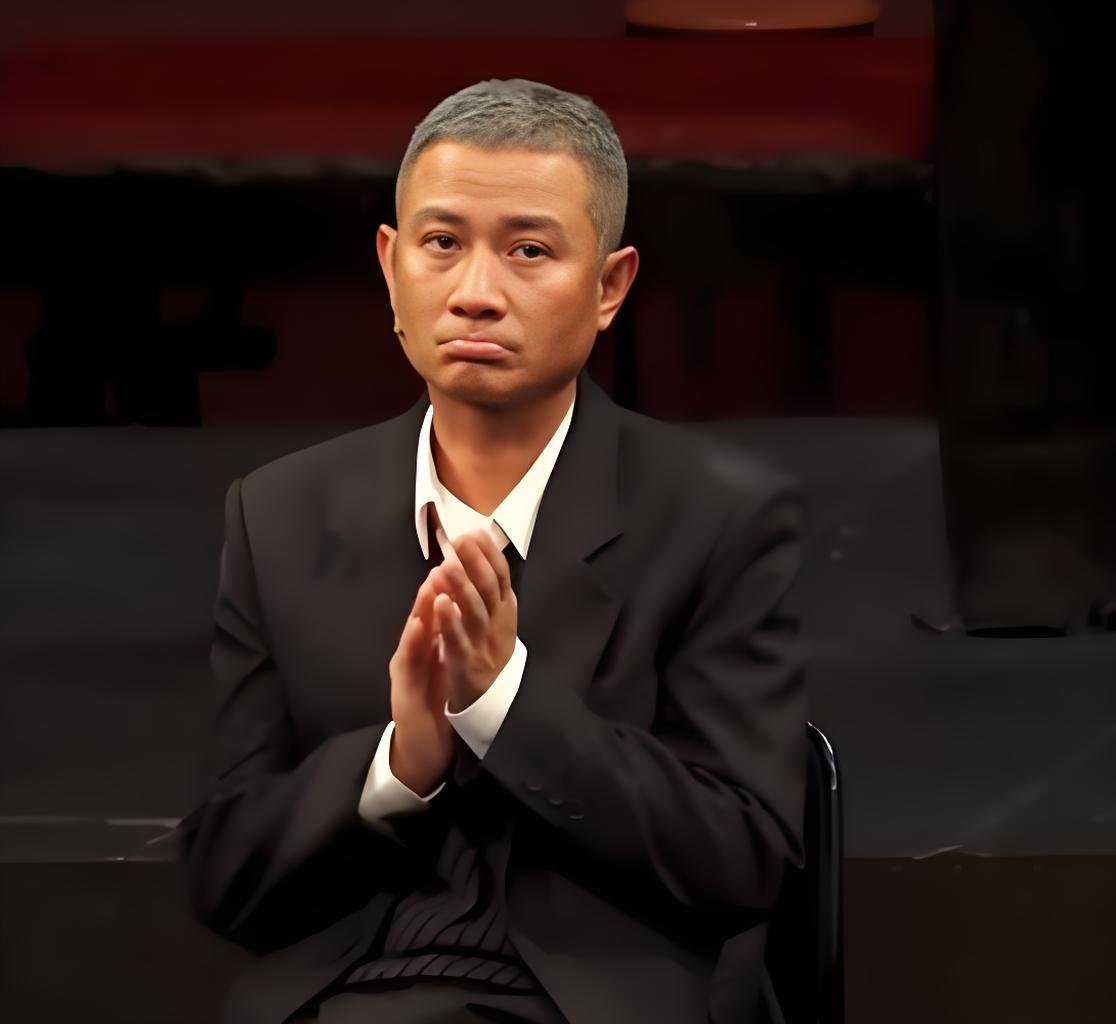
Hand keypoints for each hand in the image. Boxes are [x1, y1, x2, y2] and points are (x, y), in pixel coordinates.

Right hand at [388, 566, 456, 794]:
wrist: (422, 748)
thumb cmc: (435, 704)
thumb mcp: (444, 665)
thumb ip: (447, 638)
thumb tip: (461, 607)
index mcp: (428, 645)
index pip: (438, 610)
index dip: (449, 586)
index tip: (462, 561)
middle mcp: (414, 651)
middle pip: (425, 614)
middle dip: (436, 586)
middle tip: (446, 558)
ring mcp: (406, 667)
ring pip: (415, 631)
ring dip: (423, 606)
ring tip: (432, 581)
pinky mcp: (403, 687)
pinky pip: (409, 661)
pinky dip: (414, 640)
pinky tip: (419, 623)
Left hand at [427, 528, 517, 712]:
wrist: (494, 704)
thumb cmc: (489, 653)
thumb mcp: (496, 620)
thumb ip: (487, 591)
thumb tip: (478, 552)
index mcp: (505, 611)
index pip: (501, 576)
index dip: (489, 554)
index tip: (475, 532)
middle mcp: (498, 625)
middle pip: (489, 589)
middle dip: (475, 563)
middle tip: (461, 540)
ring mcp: (484, 645)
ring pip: (475, 611)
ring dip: (463, 586)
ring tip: (450, 564)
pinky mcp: (467, 665)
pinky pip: (459, 641)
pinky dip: (450, 620)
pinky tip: (441, 601)